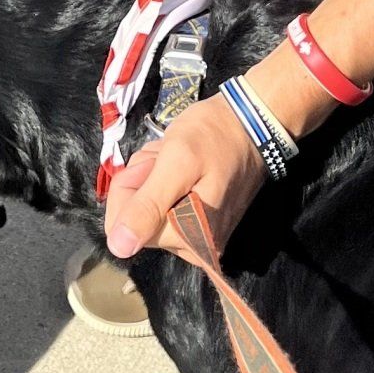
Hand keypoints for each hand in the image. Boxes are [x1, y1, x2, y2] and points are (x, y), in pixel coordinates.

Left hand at [103, 94, 264, 263]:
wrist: (254, 123)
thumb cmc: (215, 136)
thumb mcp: (177, 162)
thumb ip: (148, 205)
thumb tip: (119, 247)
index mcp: (189, 239)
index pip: (124, 228)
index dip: (132, 189)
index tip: (156, 165)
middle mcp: (196, 249)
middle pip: (137, 221)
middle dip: (143, 182)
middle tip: (167, 158)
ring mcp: (200, 237)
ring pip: (149, 210)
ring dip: (153, 178)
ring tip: (178, 158)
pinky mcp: (203, 224)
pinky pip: (165, 206)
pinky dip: (165, 181)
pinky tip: (183, 164)